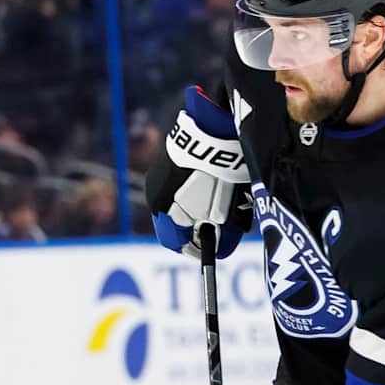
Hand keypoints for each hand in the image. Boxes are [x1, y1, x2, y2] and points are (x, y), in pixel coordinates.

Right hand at [146, 86, 252, 259]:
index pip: (172, 241)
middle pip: (172, 223)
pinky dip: (191, 191)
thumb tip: (219, 251)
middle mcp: (156, 195)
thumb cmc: (222, 178)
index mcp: (165, 211)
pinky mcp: (165, 161)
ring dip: (192, 208)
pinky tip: (210, 183)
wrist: (217, 132)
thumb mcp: (229, 214)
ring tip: (217, 202)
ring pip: (174, 203)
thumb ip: (222, 238)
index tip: (209, 250)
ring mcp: (158, 176)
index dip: (192, 250)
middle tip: (217, 227)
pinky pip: (176, 185)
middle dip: (194, 228)